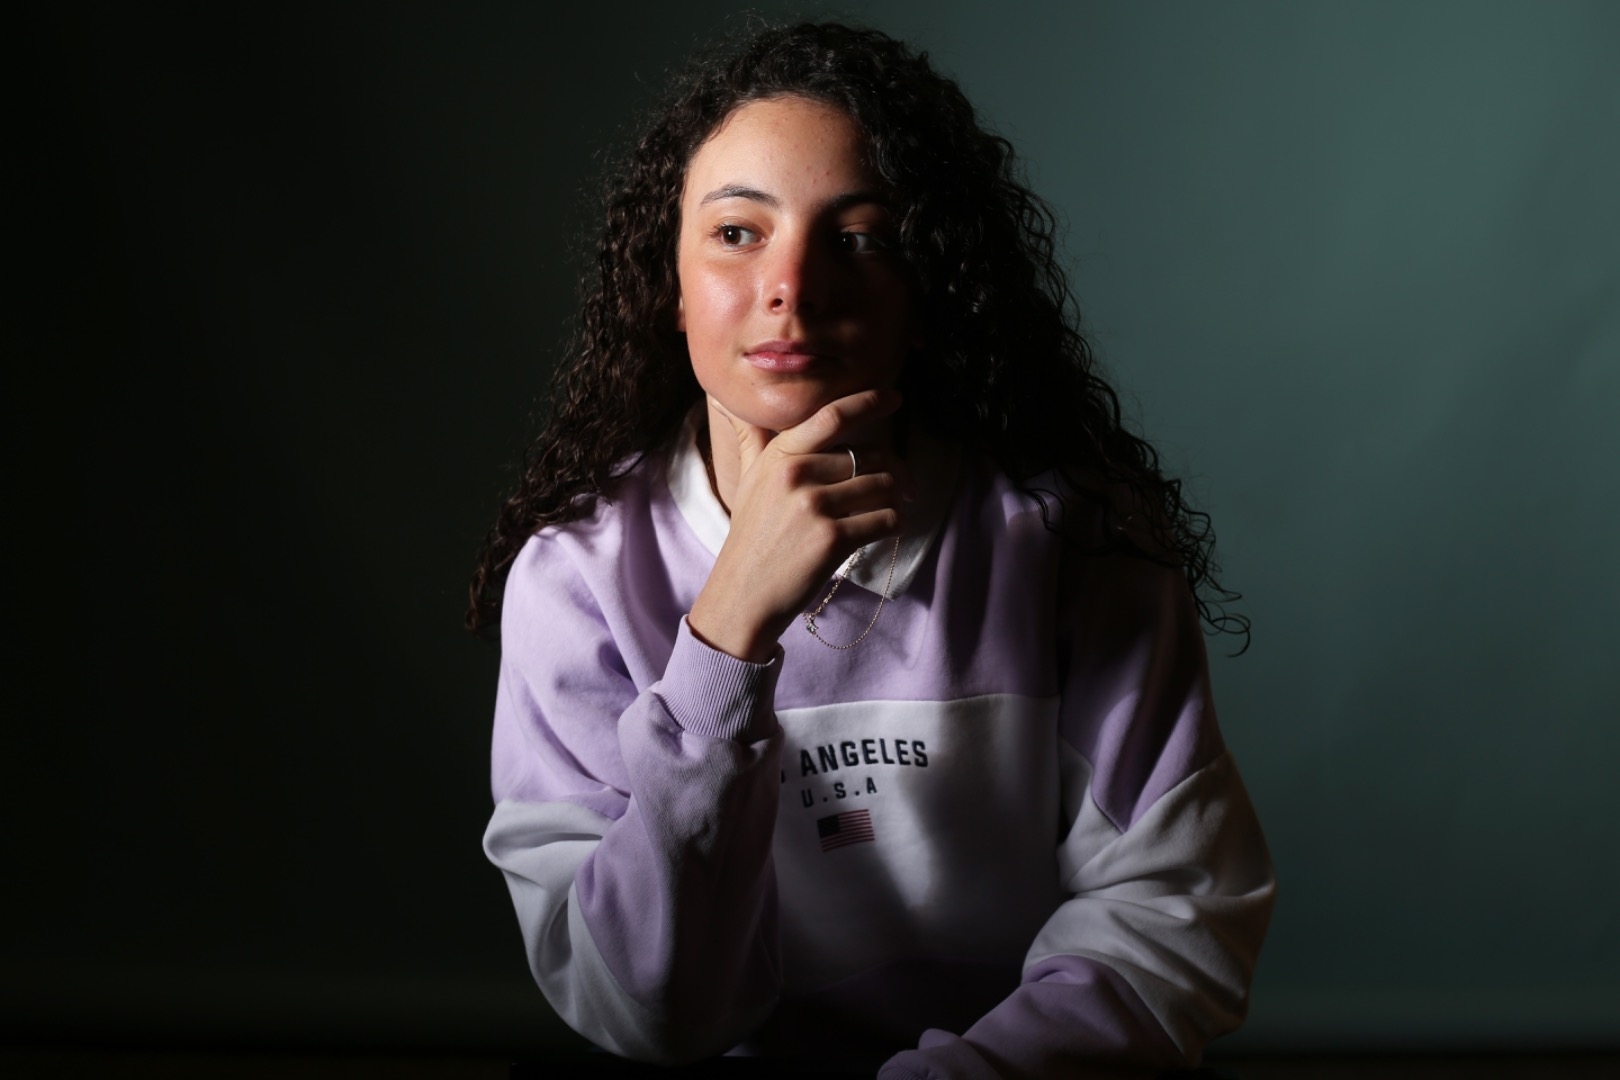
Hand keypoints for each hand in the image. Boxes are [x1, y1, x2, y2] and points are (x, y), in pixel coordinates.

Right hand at [688, 389, 911, 662]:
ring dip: (897, 498)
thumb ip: (752, 440)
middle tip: (903, 485)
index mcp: (780, 455)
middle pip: (870, 455)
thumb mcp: (747, 481)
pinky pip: (886, 519)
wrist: (744, 595)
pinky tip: (888, 529)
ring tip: (891, 508)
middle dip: (893, 470)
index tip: (896, 398)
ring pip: (883, 485)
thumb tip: (730, 404)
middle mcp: (796, 474)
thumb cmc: (752, 537)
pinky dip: (895, 523)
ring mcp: (814, 506)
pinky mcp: (832, 539)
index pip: (832, 416)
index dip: (869, 402)